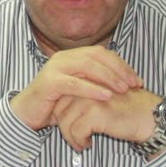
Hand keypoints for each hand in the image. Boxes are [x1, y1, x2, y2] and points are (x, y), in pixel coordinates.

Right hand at [10, 45, 141, 131]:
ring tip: (123, 90)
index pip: (102, 53)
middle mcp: (63, 58)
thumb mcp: (80, 89)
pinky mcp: (49, 82)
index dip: (122, 65)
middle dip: (119, 70)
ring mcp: (54, 68)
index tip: (137, 81)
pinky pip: (74, 83)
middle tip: (133, 85)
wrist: (28, 113)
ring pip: (86, 66)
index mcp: (71, 56)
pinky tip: (106, 96)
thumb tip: (125, 81)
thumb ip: (96, 81)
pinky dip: (92, 89)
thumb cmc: (56, 103)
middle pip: (96, 56)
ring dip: (108, 77)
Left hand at [53, 87, 160, 151]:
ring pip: (64, 122)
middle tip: (76, 139)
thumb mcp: (98, 100)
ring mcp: (89, 98)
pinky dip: (80, 141)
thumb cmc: (124, 110)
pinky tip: (89, 144)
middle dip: (64, 128)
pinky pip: (76, 132)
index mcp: (84, 80)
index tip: (70, 129)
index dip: (60, 117)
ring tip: (81, 143)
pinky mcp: (95, 112)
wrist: (150, 118)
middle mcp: (84, 86)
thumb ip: (78, 100)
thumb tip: (54, 113)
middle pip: (58, 111)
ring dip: (71, 138)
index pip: (59, 100)